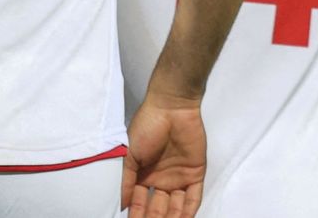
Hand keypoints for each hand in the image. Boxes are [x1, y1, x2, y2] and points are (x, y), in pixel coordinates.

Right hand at [123, 91, 205, 217]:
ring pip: (175, 207)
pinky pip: (193, 198)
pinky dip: (188, 211)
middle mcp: (161, 180)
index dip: (137, 213)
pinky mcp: (195, 174)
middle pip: (158, 208)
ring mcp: (178, 178)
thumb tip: (122, 205)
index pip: (140, 202)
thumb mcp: (129, 155)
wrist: (170, 109)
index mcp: (143, 175)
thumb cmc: (146, 127)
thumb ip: (127, 181)